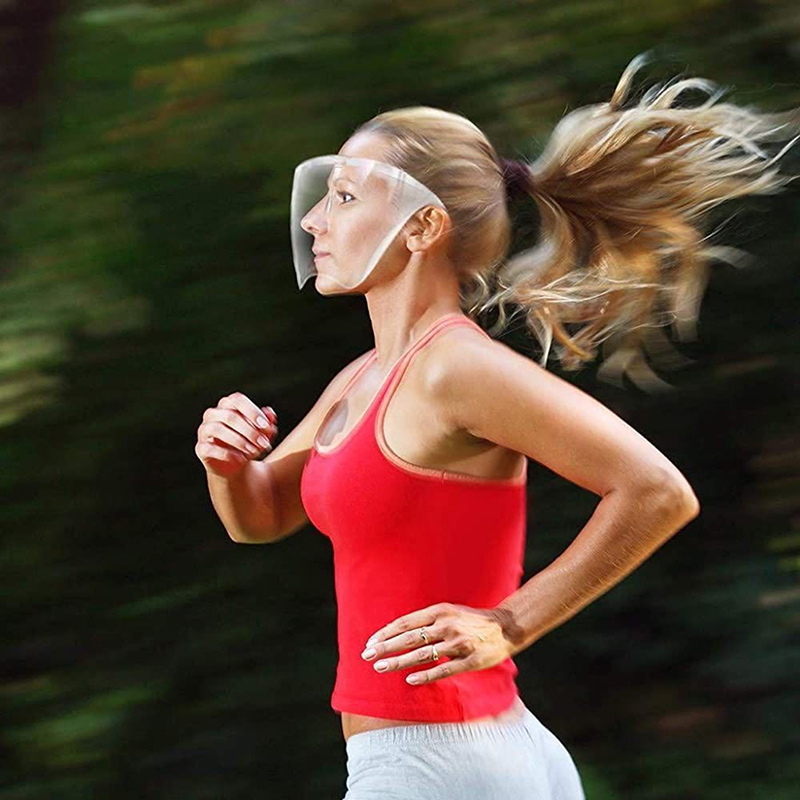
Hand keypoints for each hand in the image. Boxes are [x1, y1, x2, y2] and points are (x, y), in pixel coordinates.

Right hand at [195, 392, 277, 478]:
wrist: (237, 465)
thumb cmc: (251, 442)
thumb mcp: (263, 435)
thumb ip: (267, 424)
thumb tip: (271, 414)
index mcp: (228, 405)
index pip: (237, 400)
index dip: (252, 411)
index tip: (265, 426)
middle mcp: (213, 414)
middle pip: (229, 416)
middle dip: (249, 430)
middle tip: (264, 443)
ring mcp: (204, 430)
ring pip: (217, 429)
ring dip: (239, 441)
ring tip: (254, 451)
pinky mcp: (200, 448)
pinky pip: (209, 448)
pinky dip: (227, 454)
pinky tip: (241, 459)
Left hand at [361, 602, 514, 685]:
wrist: (504, 627)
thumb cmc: (470, 620)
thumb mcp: (448, 612)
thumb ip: (426, 620)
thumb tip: (396, 632)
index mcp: (440, 611)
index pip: (406, 622)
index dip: (386, 633)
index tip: (370, 642)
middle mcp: (447, 625)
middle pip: (410, 637)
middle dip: (386, 647)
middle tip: (367, 656)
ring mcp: (459, 643)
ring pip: (423, 654)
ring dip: (399, 661)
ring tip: (381, 667)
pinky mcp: (470, 660)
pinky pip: (444, 669)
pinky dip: (426, 674)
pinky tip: (410, 679)